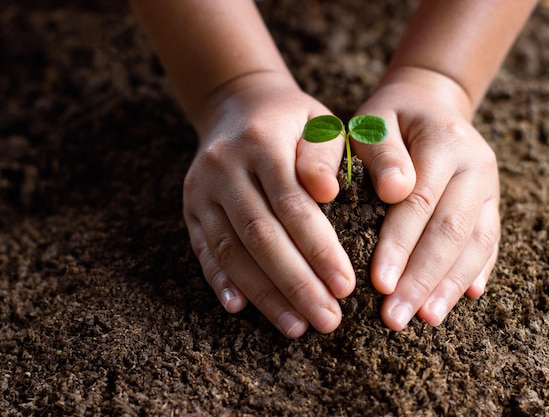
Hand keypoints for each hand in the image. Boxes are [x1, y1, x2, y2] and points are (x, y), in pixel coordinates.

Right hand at [183, 72, 353, 337]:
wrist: (238, 106)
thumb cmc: (293, 122)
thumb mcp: (318, 122)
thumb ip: (325, 155)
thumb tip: (326, 194)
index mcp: (261, 142)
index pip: (292, 205)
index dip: (318, 249)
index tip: (346, 287)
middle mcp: (224, 167)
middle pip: (260, 235)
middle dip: (296, 283)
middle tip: (328, 319)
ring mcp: (200, 189)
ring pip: (230, 250)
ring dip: (264, 293)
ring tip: (297, 326)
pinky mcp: (190, 208)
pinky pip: (204, 250)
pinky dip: (220, 281)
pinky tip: (239, 308)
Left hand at [353, 67, 500, 329]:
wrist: (431, 103)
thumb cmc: (390, 117)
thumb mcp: (374, 120)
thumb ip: (380, 151)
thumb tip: (393, 191)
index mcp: (445, 141)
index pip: (421, 202)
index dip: (400, 245)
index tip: (379, 284)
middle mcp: (476, 166)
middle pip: (452, 231)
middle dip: (423, 278)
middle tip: (395, 317)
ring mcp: (490, 188)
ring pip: (475, 243)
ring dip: (450, 285)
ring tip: (427, 319)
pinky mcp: (492, 205)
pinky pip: (489, 243)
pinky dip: (476, 272)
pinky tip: (464, 299)